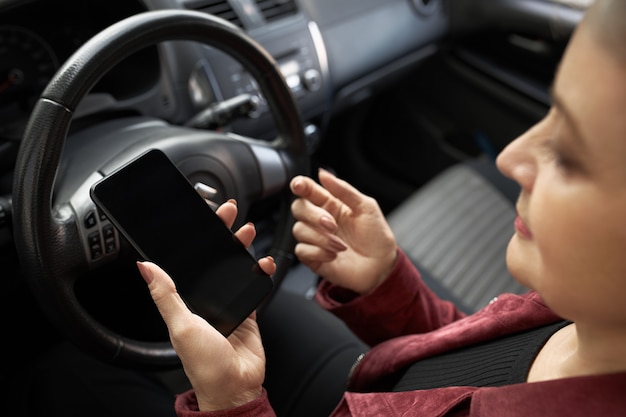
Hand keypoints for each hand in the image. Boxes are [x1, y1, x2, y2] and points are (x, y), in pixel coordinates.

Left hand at [137, 199, 275, 411]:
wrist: (234, 386)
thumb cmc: (203, 364)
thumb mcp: (180, 325)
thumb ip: (165, 294)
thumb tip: (144, 266)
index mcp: (186, 300)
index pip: (190, 260)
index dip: (198, 237)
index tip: (204, 217)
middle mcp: (206, 298)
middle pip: (215, 257)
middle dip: (223, 233)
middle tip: (230, 212)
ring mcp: (228, 303)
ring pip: (236, 267)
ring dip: (242, 247)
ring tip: (248, 231)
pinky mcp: (248, 310)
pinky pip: (255, 285)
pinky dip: (261, 272)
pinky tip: (264, 263)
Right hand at [290, 169, 396, 293]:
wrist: (381, 265)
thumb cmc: (376, 236)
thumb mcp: (366, 207)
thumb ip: (344, 190)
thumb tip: (324, 174)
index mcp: (330, 203)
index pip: (307, 190)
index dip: (300, 185)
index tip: (300, 186)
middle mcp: (319, 219)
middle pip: (298, 208)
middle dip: (313, 216)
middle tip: (332, 225)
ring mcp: (315, 238)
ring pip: (299, 230)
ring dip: (321, 238)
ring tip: (341, 246)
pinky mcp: (313, 257)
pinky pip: (301, 250)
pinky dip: (318, 252)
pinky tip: (333, 255)